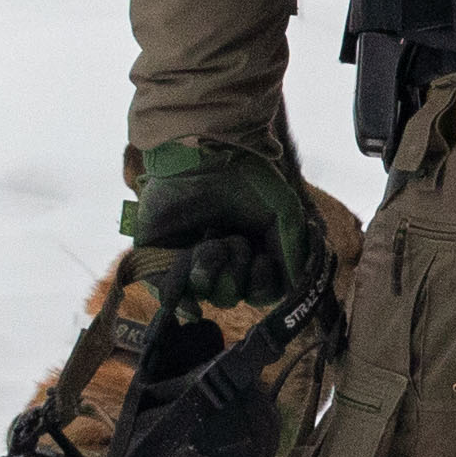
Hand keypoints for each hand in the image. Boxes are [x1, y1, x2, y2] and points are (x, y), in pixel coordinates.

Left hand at [123, 136, 332, 311]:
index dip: (264, 286)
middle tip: (235, 240)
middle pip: (234, 295)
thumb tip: (296, 284)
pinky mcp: (159, 256)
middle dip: (237, 273)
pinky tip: (191, 306)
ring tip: (212, 240)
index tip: (263, 261)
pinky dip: (181, 299)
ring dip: (214, 271)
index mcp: (251, 248)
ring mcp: (189, 258)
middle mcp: (221, 257)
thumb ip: (291, 246)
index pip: (261, 290)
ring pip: (205, 292)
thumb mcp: (280, 208)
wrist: (199, 150)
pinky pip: (169, 293)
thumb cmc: (242, 175)